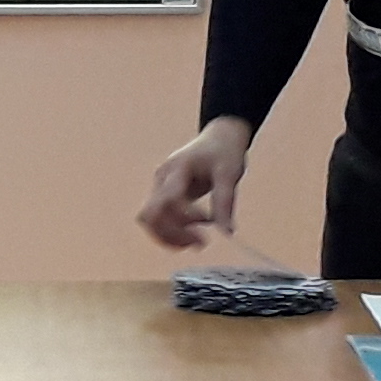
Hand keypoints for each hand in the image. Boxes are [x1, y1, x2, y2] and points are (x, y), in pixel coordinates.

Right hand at [138, 120, 251, 250]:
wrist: (219, 137)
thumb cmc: (224, 151)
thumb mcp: (229, 174)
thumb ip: (224, 203)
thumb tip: (226, 233)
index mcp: (177, 169)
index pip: (168, 201)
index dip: (183, 221)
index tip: (207, 230)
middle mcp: (163, 179)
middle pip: (151, 215)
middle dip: (172, 234)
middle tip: (200, 243)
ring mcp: (160, 188)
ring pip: (151, 221)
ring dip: (170, 236)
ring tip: (197, 241)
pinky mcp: (164, 196)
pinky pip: (159, 219)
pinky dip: (173, 232)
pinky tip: (193, 232)